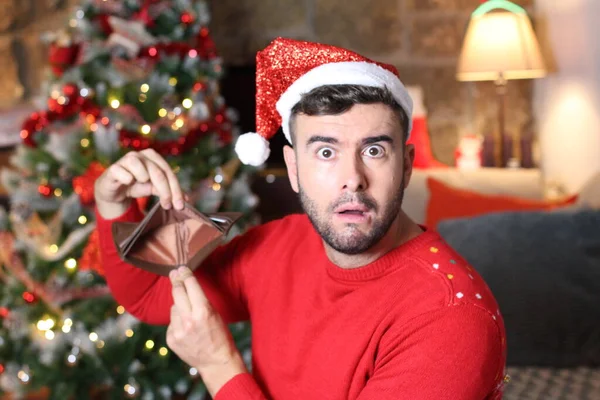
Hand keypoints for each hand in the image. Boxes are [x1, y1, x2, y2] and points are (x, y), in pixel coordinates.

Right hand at [94, 149, 184, 218]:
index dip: (176, 189)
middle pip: (157, 172)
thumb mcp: (153, 189)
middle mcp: (140, 155)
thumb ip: (167, 191)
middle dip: (165, 191)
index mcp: (153, 157)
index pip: (168, 172)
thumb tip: (185, 199)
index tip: (180, 205)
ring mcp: (125, 160)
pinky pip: (121, 171)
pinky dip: (126, 177)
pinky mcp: (113, 169)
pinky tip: (128, 182)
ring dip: (144, 177)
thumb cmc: (135, 186)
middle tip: (168, 205)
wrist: (114, 191)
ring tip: (142, 184)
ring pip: (138, 164)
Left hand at [167, 267, 246, 394]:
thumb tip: (185, 286)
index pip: (190, 285)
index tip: (181, 268)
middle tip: (174, 273)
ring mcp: (178, 331)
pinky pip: (171, 323)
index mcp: (203, 311)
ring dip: (179, 307)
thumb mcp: (215, 314)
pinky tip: (187, 330)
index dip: (185, 274)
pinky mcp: (171, 339)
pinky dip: (177, 322)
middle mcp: (188, 320)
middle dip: (176, 281)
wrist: (217, 362)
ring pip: (173, 308)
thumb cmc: (220, 336)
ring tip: (190, 316)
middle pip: (177, 292)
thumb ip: (199, 301)